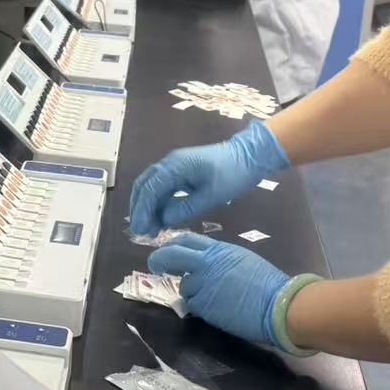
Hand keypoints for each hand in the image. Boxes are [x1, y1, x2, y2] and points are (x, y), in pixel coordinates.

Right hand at [129, 120, 289, 236]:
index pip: (150, 189)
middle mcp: (170, 163)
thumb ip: (187, 207)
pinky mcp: (181, 172)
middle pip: (144, 186)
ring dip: (148, 207)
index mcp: (176, 166)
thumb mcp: (213, 195)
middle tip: (141, 232)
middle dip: (140, 209)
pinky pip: (163, 188)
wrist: (249, 157)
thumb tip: (164, 219)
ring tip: (151, 230)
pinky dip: (159, 203)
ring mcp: (174, 166)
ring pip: (151, 187)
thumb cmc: (233, 175)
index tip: (140, 230)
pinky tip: (161, 219)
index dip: (142, 211)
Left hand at [148, 234, 296, 347]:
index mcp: (219, 250)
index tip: (166, 248)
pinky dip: (200, 307)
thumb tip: (206, 263)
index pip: (186, 240)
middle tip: (155, 265)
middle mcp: (206, 264)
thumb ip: (220, 259)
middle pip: (171, 256)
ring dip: (191, 291)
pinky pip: (193, 305)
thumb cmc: (266, 283)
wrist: (277, 305)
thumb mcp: (242, 259)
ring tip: (212, 297)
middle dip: (159, 260)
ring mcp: (203, 286)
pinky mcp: (204, 306)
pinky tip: (217, 308)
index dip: (173, 243)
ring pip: (184, 287)